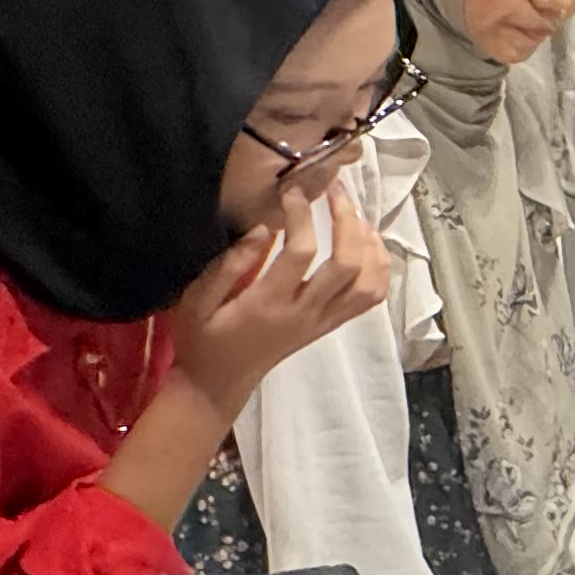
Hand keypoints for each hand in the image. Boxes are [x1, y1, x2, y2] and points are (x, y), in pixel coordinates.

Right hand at [169, 208, 388, 410]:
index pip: (301, 253)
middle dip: (347, 220)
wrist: (218, 385)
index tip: (292, 191)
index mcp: (268, 304)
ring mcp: (322, 322)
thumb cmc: (202, 339)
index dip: (301, 215)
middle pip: (347, 265)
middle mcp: (304, 314)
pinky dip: (378, 268)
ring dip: (369, 244)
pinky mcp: (329, 327)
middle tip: (335, 190)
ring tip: (353, 214)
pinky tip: (365, 244)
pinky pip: (368, 299)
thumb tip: (265, 229)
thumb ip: (227, 265)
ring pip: (367, 284)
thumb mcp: (196, 301)